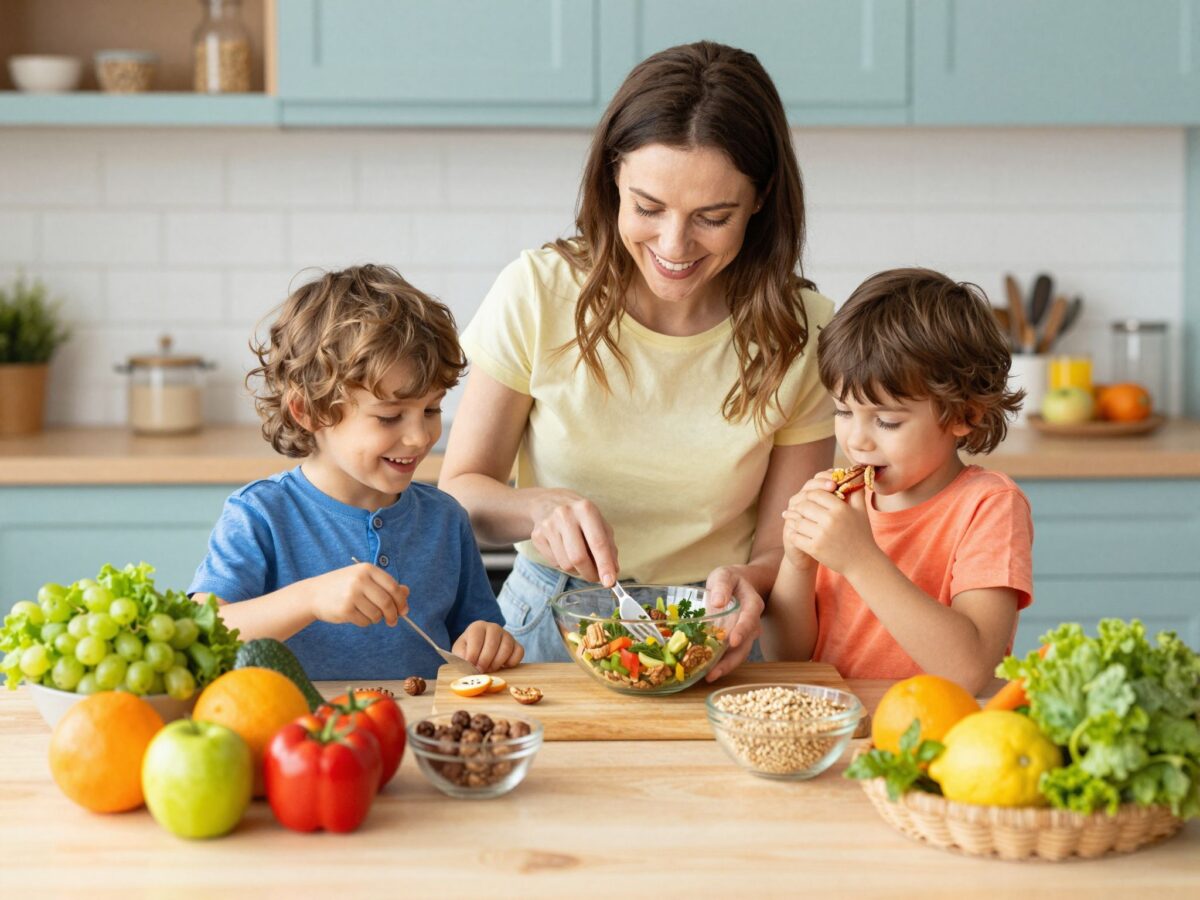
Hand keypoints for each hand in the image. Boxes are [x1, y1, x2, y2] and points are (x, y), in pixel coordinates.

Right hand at [305, 563, 408, 627]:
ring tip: (367, 614)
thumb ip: (385, 585)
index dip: (401, 600)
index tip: (404, 610)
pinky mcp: (345, 609)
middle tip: (393, 621)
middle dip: (393, 614)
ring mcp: (352, 594)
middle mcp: (360, 580)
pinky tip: (356, 616)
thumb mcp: (363, 579)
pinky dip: (365, 622)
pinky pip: (365, 621)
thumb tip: (406, 592)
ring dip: (376, 619)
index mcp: (367, 569)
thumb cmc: (343, 586)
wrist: (314, 594)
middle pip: (387, 602)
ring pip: (377, 614)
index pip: (393, 586)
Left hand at [453, 621, 523, 672]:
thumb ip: (461, 655)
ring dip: (497, 663)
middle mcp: (494, 628)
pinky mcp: (517, 644)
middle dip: (485, 660)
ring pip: (507, 648)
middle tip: (481, 670)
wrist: (480, 652)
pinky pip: (519, 652)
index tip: (471, 666)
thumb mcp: (460, 651)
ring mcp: (507, 635)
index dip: (473, 654)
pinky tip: (503, 666)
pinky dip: (512, 662)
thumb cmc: (469, 651)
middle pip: (492, 643)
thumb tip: (469, 663)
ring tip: (490, 669)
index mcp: (478, 627)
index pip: (477, 638)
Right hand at [529, 489, 618, 584]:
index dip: (604, 565)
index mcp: (585, 509)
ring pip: (565, 564)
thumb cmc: (580, 516)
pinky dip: (564, 564)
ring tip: (581, 560)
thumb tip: (612, 572)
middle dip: (590, 573)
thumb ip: (609, 547)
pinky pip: (554, 563)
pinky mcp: (537, 536)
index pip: (597, 542)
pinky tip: (565, 552)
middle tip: (596, 578)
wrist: (548, 503)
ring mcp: (548, 525)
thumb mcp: (599, 524)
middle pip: (578, 558)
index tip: (609, 582)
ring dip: (577, 570)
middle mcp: (565, 515)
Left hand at [702, 566, 763, 680]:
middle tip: (714, 672)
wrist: (738, 584)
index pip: (750, 619)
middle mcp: (752, 623)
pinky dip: (720, 663)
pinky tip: (706, 671)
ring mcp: (745, 634)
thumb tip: (718, 602)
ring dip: (725, 667)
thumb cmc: (731, 579)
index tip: (733, 641)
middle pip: (745, 645)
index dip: (742, 631)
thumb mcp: (725, 575)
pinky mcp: (734, 640)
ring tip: (708, 677)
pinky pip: (729, 654)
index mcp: (753, 605)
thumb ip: (722, 586)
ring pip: (738, 654)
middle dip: (731, 661)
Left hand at [781, 482, 879, 575]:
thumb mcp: (861, 510)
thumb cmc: (861, 534)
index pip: (816, 493)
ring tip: (788, 516)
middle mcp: (830, 520)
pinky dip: (792, 533)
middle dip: (799, 506)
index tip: (808, 497)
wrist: (862, 562)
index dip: (810, 494)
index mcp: (840, 508)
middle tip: (794, 507)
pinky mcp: (814, 548)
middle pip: (804, 506)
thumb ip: (855, 491)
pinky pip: (795, 536)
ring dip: (792, 519)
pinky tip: (792, 531)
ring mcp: (821, 535)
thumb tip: (853, 474)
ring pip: (797, 521)